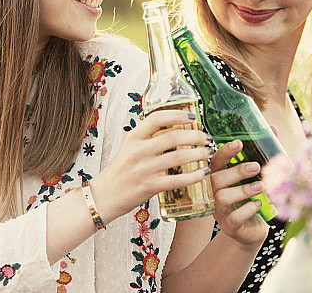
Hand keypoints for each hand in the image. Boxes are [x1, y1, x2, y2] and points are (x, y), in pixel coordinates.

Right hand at [92, 108, 211, 222]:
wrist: (103, 196)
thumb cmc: (119, 172)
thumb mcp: (129, 148)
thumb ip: (148, 138)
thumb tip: (175, 128)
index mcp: (133, 137)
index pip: (157, 118)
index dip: (177, 115)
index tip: (192, 116)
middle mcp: (139, 150)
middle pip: (173, 137)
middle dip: (195, 136)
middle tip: (206, 138)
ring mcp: (144, 169)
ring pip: (179, 157)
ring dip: (198, 154)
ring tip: (208, 154)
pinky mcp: (149, 186)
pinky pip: (177, 179)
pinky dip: (194, 176)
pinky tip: (203, 174)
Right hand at [208, 140, 268, 249]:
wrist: (251, 231)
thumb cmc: (250, 197)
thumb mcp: (254, 176)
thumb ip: (261, 153)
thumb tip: (273, 128)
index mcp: (218, 177)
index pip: (215, 161)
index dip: (225, 152)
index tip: (239, 142)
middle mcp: (213, 193)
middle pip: (215, 179)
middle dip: (236, 171)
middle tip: (256, 166)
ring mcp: (219, 211)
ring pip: (222, 198)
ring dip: (243, 190)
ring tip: (262, 186)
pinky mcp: (229, 226)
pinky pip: (233, 218)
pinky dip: (247, 210)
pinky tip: (259, 204)